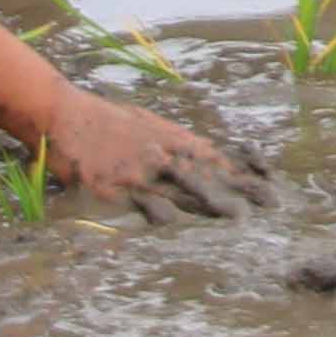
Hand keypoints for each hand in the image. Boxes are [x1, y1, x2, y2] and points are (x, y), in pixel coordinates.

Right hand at [33, 88, 266, 219]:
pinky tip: (169, 222)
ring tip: (236, 216)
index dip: (243, 172)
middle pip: (209, 174)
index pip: (215, 157)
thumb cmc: (104, 121)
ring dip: (211, 203)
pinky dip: (155, 211)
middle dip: (242, 190)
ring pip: (182, 188)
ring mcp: (140, 169)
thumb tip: (200, 154)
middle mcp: (162, 152)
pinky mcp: (115, 185)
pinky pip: (139, 200)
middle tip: (271, 203)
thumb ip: (172, 143)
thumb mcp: (145, 125)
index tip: (269, 183)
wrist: (64, 115)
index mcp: (171, 138)